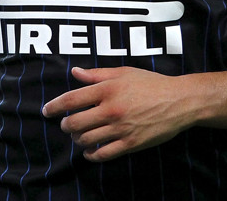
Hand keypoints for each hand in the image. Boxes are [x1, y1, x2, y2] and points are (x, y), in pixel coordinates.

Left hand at [41, 66, 193, 161]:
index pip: (72, 99)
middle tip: (66, 125)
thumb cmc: (151, 83)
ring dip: (78, 139)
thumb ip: (97, 74)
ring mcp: (120, 128)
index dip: (55, 106)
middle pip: (75, 123)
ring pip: (86, 139)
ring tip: (80, 135)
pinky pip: (103, 154)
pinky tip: (90, 152)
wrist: (179, 101)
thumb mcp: (124, 72)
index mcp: (108, 89)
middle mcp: (111, 109)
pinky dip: (92, 155)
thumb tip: (75, 72)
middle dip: (66, 125)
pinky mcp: (130, 144)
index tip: (47, 111)